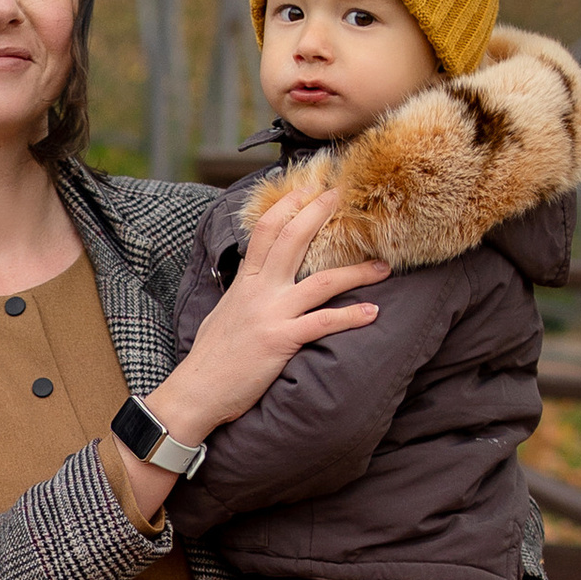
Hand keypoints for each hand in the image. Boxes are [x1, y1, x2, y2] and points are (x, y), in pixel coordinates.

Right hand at [160, 182, 387, 442]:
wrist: (197, 391)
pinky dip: (351, 316)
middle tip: (341, 195)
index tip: (304, 188)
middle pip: (292, 239)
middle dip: (318, 213)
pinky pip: (324, 322)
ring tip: (383, 266)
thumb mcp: (223, 313)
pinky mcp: (281, 340)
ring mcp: (271, 314)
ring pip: (322, 282)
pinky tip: (373, 313)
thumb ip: (242, 293)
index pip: (264, 230)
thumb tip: (253, 281)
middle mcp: (259, 291)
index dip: (285, 205)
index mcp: (244, 282)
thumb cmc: (211, 359)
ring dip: (357, 272)